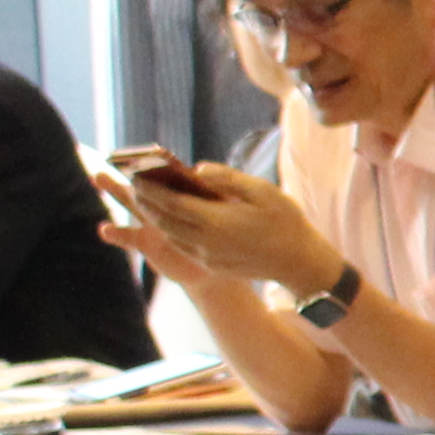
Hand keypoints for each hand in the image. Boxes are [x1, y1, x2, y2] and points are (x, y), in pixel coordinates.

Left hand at [102, 164, 338, 300]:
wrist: (299, 262)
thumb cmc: (286, 222)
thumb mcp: (263, 191)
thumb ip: (227, 179)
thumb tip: (197, 169)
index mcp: (216, 220)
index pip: (172, 202)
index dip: (152, 189)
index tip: (138, 176)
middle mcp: (206, 241)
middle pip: (165, 220)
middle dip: (147, 202)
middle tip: (135, 185)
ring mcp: (208, 256)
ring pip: (170, 235)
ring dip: (155, 218)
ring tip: (147, 201)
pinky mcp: (212, 265)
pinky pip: (183, 246)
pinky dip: (170, 231)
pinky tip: (170, 221)